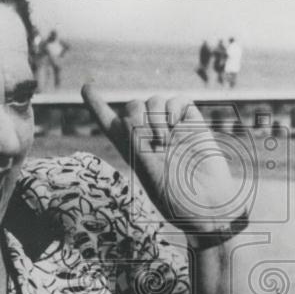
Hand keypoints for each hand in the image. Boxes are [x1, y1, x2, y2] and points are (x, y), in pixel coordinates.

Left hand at [82, 83, 239, 232]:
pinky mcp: (192, 124)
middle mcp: (149, 137)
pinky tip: (175, 125)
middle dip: (135, 117)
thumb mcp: (147, 172)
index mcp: (132, 151)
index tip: (86, 88)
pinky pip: (178, 100)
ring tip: (165, 140)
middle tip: (152, 142)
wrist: (208, 205)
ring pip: (153, 100)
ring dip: (154, 116)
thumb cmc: (177, 198)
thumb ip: (136, 142)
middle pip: (132, 107)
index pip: (110, 124)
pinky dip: (173, 107)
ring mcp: (172, 129)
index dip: (97, 105)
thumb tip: (131, 113)